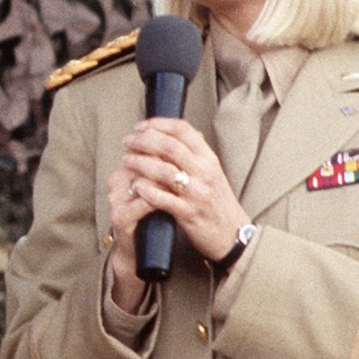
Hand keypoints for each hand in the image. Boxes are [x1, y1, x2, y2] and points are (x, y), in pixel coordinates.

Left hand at [106, 118, 250, 302]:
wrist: (232, 234)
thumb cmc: (218, 202)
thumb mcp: (213, 172)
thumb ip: (195, 153)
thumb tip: (175, 132)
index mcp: (209, 159)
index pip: (183, 130)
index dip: (158, 124)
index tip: (141, 126)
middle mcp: (204, 172)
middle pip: (169, 146)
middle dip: (143, 141)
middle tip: (127, 142)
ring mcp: (197, 193)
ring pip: (163, 170)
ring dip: (140, 163)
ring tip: (126, 161)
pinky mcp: (188, 213)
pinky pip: (162, 198)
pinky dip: (146, 190)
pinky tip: (135, 185)